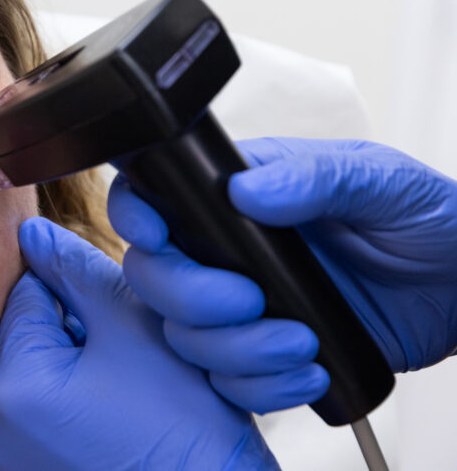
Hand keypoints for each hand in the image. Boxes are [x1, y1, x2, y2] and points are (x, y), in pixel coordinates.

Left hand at [0, 217, 276, 469]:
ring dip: (89, 369)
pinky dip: (90, 409)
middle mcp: (1, 429)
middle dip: (83, 331)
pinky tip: (133, 420)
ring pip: (51, 379)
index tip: (118, 306)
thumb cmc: (187, 435)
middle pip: (38, 340)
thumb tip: (35, 234)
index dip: (76, 287)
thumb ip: (79, 272)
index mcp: (15, 385)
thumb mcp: (136, 329)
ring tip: (142, 391)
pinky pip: (58, 421)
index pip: (27, 295)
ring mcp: (19, 461)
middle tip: (139, 352)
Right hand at [108, 137, 456, 413]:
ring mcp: (243, 302)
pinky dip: (259, 386)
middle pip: (153, 275)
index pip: (155, 195)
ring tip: (297, 342)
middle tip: (249, 299)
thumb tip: (249, 190)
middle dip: (190, 296)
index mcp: (238, 193)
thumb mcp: (381, 182)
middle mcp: (228, 249)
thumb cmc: (426, 220)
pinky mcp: (265, 351)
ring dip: (232, 349)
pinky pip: (228, 380)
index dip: (137, 214)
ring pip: (184, 335)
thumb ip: (318, 177)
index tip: (156, 234)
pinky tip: (309, 371)